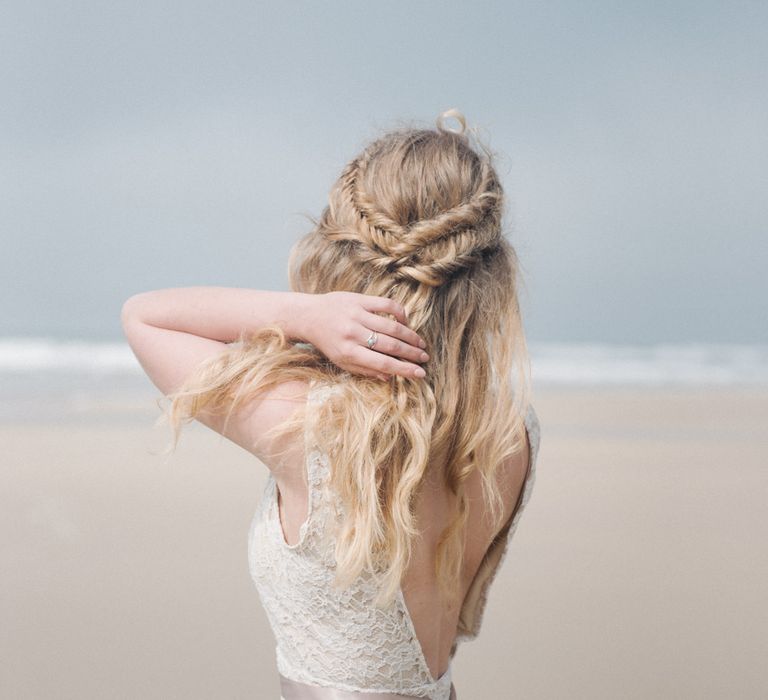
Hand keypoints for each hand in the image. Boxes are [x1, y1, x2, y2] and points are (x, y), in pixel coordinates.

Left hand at [304, 291, 428, 380]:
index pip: (382, 364)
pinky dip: (400, 314)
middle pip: (390, 346)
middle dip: (411, 354)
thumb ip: (365, 369)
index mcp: (348, 352)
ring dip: (410, 336)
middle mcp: (353, 333)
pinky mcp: (359, 299)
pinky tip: (406, 323)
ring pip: (392, 327)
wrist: (308, 316)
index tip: (420, 374)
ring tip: (421, 344)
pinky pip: (386, 305)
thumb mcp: (341, 361)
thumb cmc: (327, 342)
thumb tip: (389, 377)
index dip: (404, 370)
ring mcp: (357, 315)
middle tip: (425, 358)